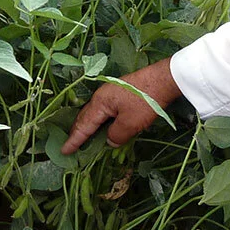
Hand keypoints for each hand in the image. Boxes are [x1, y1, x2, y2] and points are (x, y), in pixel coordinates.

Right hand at [61, 58, 180, 154]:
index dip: (74, 140)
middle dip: (77, 131)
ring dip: (88, 125)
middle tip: (70, 145)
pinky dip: (99, 120)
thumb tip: (109, 141)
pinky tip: (103, 125)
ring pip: (94, 112)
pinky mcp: (121, 92)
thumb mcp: (130, 124)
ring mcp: (111, 92)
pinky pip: (104, 109)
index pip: (84, 125)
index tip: (64, 150)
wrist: (165, 79)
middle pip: (85, 117)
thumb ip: (116, 135)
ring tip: (83, 137)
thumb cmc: (146, 101)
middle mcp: (101, 96)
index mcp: (100, 103)